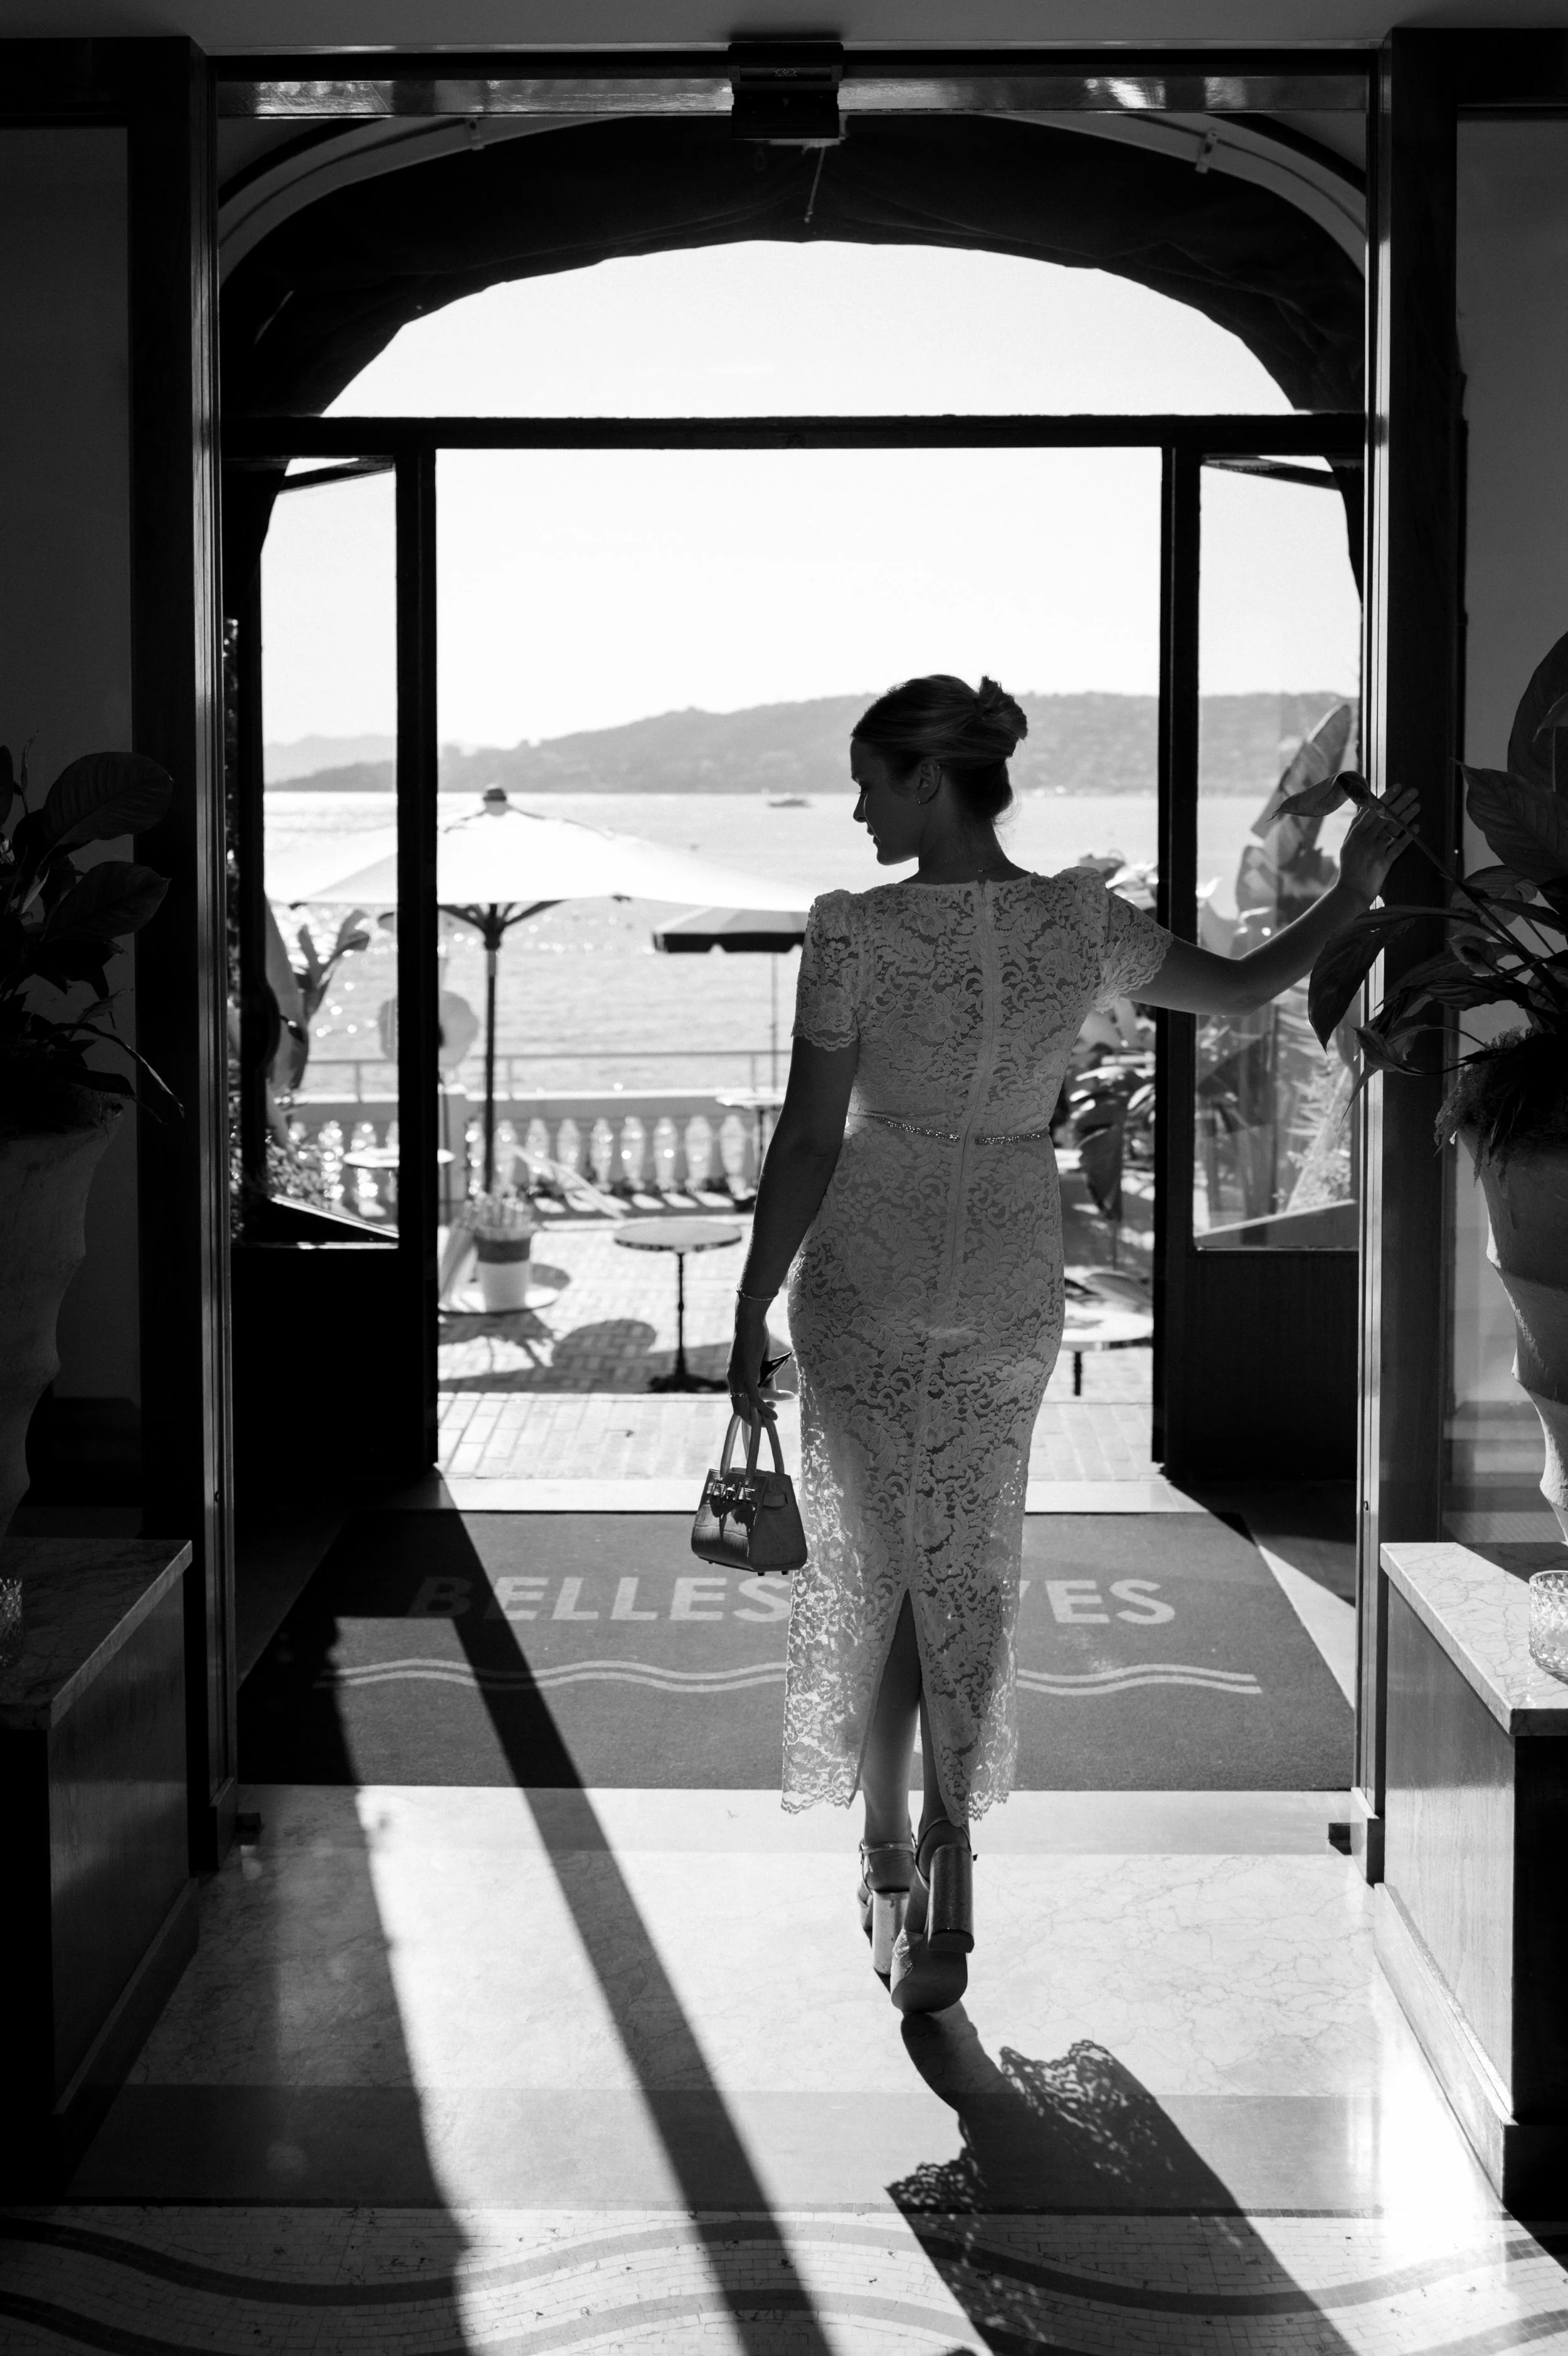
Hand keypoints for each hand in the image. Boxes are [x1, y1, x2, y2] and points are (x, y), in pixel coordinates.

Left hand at [728, 1293, 777, 1428]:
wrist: (750, 1321)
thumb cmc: (756, 1335)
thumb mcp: (761, 1361)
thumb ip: (765, 1378)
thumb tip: (772, 1394)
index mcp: (734, 1374)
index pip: (737, 1399)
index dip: (749, 1410)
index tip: (764, 1412)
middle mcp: (732, 1379)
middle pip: (739, 1408)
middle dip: (753, 1418)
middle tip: (768, 1422)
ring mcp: (737, 1379)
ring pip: (746, 1406)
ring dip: (760, 1416)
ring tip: (773, 1419)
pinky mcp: (747, 1377)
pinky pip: (755, 1399)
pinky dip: (764, 1409)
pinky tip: (774, 1415)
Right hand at [1338, 783, 1419, 902]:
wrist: (1350, 892)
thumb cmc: (1350, 867)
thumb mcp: (1348, 845)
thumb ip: (1356, 827)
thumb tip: (1364, 808)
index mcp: (1355, 834)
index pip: (1371, 811)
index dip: (1385, 798)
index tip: (1396, 787)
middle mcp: (1364, 840)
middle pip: (1384, 817)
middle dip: (1400, 802)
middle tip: (1413, 791)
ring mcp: (1374, 851)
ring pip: (1392, 829)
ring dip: (1406, 816)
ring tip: (1418, 805)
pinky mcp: (1383, 863)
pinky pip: (1398, 847)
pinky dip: (1408, 837)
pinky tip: (1417, 828)